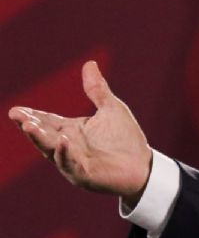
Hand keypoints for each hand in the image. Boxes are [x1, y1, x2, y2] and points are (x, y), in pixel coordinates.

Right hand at [8, 61, 152, 204]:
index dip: (31, 116)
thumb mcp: (111, 109)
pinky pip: (70, 164)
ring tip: (29, 126)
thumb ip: (97, 89)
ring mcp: (74, 161)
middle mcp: (67, 146)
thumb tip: (89, 63)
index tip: (16, 109)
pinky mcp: (84, 174)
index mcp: (70, 131)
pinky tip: (63, 140)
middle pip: (43, 135)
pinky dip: (65, 153)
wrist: (143, 165)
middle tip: (17, 115)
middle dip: (30, 126)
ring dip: (40, 139)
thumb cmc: (125, 138)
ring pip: (51, 150)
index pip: (46, 121)